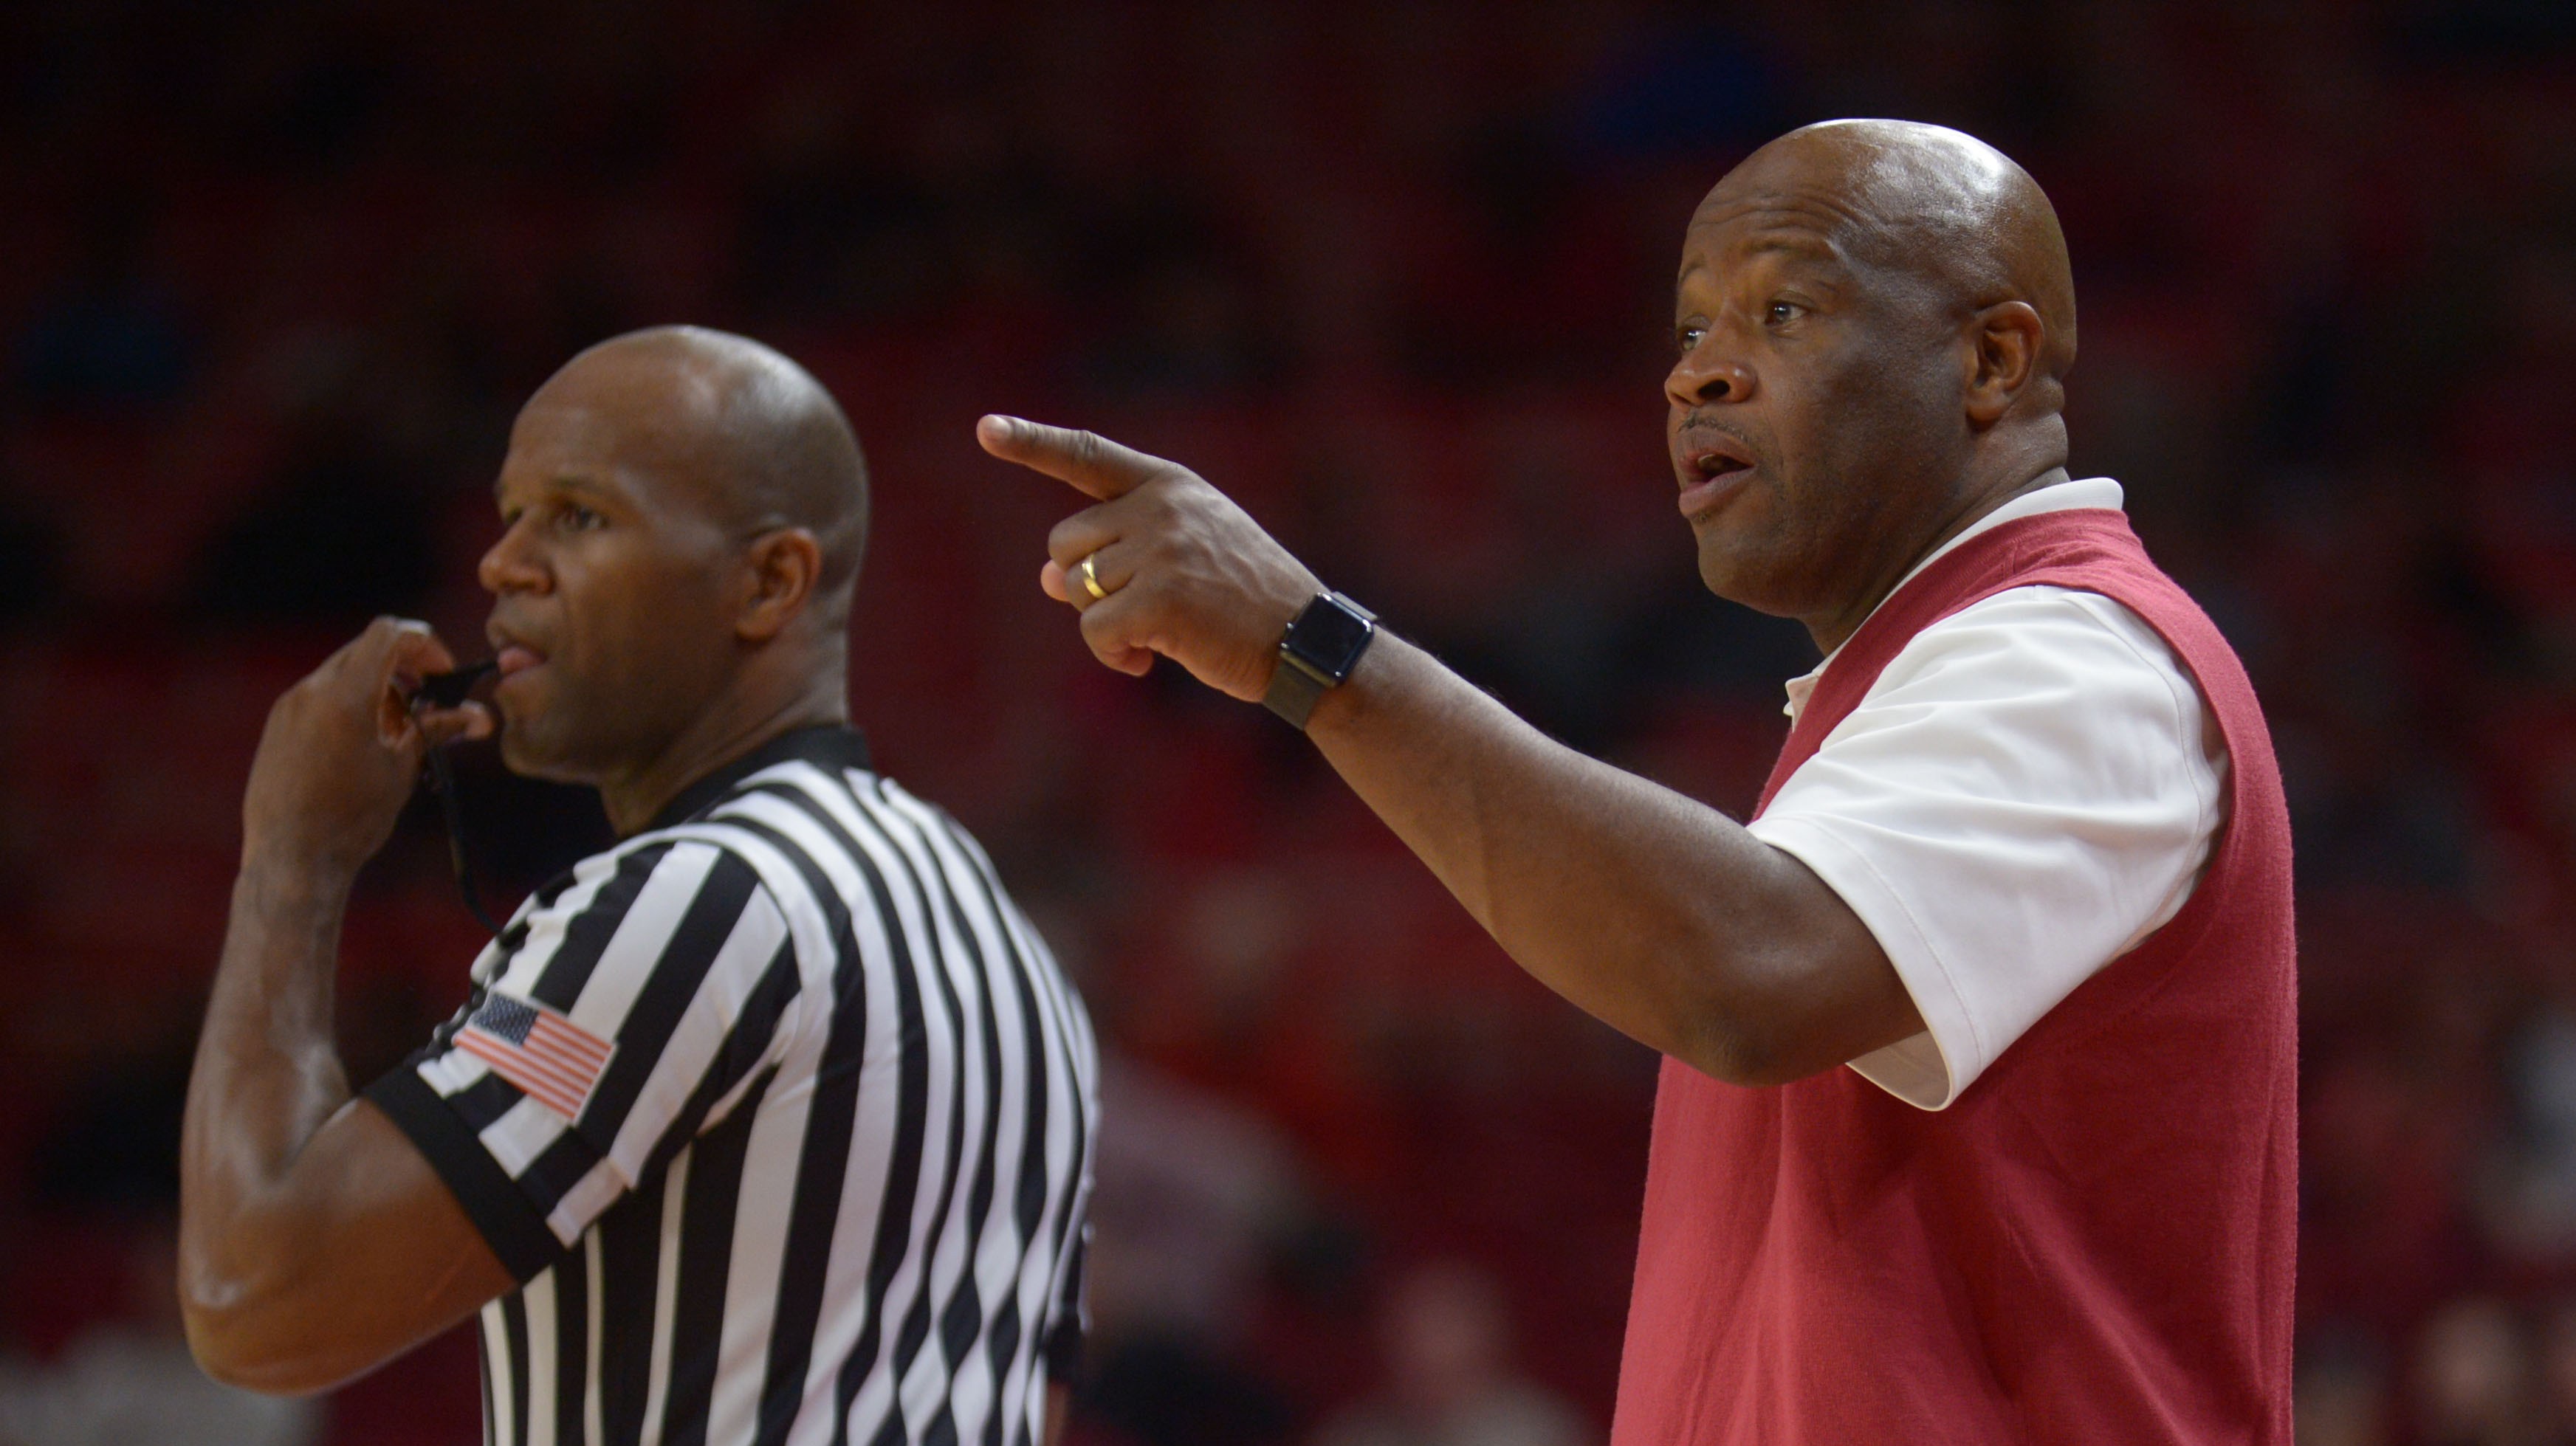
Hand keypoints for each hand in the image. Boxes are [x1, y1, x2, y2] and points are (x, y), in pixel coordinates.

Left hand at [241, 618, 493, 876]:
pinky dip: (350, 703)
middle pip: (367, 649)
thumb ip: (436, 730)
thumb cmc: (351, 820)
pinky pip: (320, 695)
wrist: (290, 859)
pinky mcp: (278, 725)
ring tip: (396, 731)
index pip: (389, 633)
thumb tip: (480, 716)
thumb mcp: (402, 770)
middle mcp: (311, 691)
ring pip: (343, 671)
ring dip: (378, 686)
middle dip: (404, 667)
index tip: (441, 675)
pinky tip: (363, 744)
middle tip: (427, 701)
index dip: (425, 644)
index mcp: (346, 697)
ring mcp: (289, 706)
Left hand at [978, 415, 1325, 701]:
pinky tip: (1145, 661)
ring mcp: (1162, 549)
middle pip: (1066, 542)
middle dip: (1087, 583)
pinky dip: (1111, 653)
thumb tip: (1044, 576)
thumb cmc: (1242, 603)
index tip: (987, 429)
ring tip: (1155, 635)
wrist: (1304, 641)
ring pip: (1075, 588)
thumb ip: (1116, 554)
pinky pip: (1093, 628)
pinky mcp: (1162, 598)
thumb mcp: (1182, 560)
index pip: (1087, 455)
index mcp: (1169, 484)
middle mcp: (1162, 506)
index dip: (1032, 443)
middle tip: (1139, 609)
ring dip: (1104, 623)